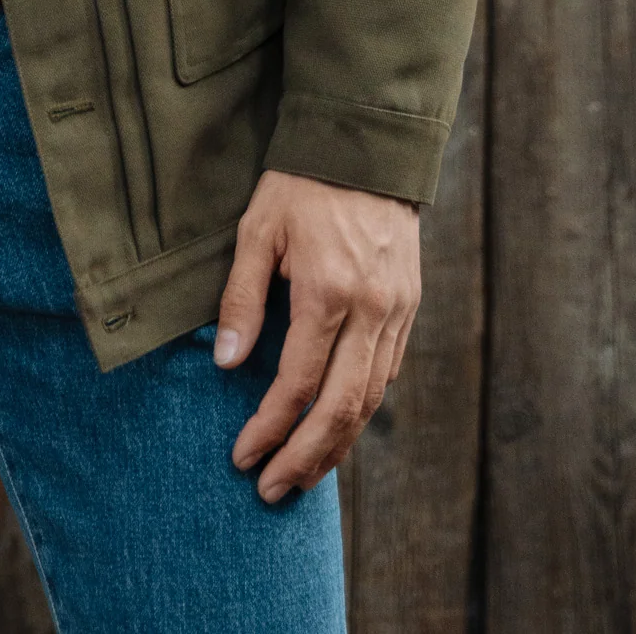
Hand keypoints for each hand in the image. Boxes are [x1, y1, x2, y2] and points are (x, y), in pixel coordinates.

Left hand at [213, 169, 419, 501]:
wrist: (367, 146)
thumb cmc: (301, 183)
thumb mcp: (257, 229)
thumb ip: (242, 297)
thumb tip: (227, 363)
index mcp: (328, 292)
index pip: (297, 384)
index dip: (269, 428)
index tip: (242, 456)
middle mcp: (371, 311)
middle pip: (341, 409)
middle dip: (304, 458)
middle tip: (270, 490)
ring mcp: (396, 312)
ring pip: (370, 400)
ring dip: (336, 446)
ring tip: (300, 474)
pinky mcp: (409, 308)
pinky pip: (386, 375)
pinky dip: (360, 411)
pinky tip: (335, 429)